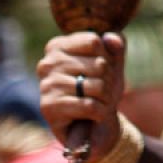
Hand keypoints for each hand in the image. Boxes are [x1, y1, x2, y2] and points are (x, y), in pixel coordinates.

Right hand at [37, 31, 126, 157]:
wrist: (94, 124)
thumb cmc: (101, 87)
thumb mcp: (113, 62)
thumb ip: (116, 44)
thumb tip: (111, 38)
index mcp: (58, 46)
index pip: (94, 41)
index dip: (108, 57)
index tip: (102, 69)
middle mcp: (47, 63)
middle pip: (99, 64)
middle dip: (109, 80)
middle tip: (102, 90)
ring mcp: (46, 86)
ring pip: (96, 86)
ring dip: (106, 97)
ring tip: (99, 102)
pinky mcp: (49, 108)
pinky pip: (89, 106)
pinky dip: (100, 112)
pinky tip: (94, 115)